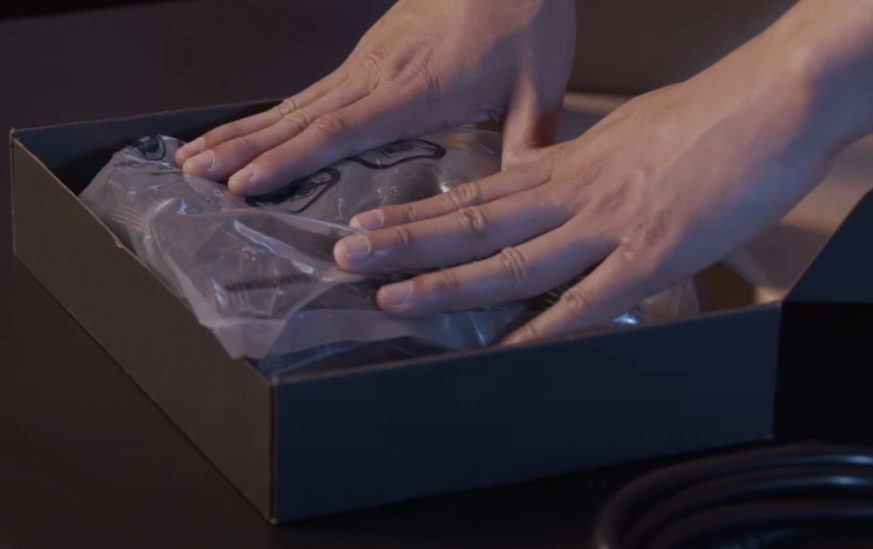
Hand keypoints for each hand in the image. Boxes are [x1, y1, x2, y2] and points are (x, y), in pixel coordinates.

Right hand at [175, 0, 574, 195]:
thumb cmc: (523, 20)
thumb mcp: (538, 85)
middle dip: (244, 147)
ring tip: (196, 157)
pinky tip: (252, 133)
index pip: (341, 129)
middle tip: (194, 175)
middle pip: (300, 116)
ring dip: (244, 131)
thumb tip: (529, 194)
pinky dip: (273, 116)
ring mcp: (366, 63)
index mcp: (416, 88)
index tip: (245, 181)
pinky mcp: (367, 56)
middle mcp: (377, 75)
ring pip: (295, 103)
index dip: (291, 157)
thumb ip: (527, 142)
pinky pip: (310, 92)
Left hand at [332, 35, 842, 344]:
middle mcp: (574, 195)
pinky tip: (507, 349)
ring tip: (395, 296)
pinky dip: (547, 328)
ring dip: (451, 283)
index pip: (477, 194)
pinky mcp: (654, 256)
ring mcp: (610, 226)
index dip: (419, 212)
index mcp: (569, 167)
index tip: (371, 223)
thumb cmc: (705, 116)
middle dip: (407, 243)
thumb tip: (527, 175)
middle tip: (347, 255)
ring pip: (514, 259)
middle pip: (476, 222)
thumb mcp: (619, 134)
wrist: (773, 100)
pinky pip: (590, 300)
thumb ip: (568, 161)